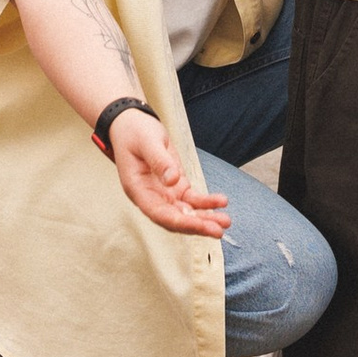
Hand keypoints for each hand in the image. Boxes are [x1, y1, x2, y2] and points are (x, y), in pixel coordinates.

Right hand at [106, 111, 229, 241]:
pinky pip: (192, 199)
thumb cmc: (134, 132)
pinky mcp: (175, 186)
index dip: (180, 223)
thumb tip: (172, 180)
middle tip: (218, 231)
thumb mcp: (147, 142)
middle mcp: (151, 198)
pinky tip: (221, 201)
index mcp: (138, 190)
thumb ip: (159, 161)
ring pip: (185, 213)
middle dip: (197, 226)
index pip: (159, 214)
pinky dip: (206, 202)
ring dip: (205, 218)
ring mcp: (164, 194)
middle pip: (175, 219)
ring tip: (225, 222)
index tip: (200, 226)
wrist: (132, 125)